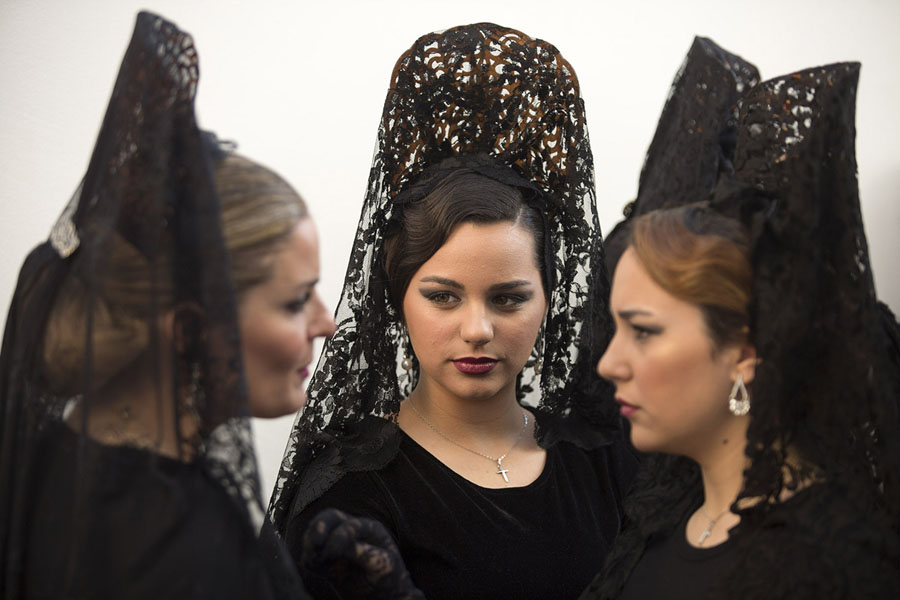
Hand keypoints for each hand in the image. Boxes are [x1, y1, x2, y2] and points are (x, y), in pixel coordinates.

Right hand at [301, 508, 424, 599]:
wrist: (384, 596)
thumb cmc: (389, 578)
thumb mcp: (383, 565)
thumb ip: (365, 554)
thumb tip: (343, 548)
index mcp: (370, 528)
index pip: (350, 525)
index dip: (339, 537)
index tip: (332, 553)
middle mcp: (353, 531)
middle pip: (330, 518)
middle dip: (318, 526)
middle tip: (313, 542)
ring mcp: (338, 545)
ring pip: (317, 533)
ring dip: (310, 544)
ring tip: (313, 561)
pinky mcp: (328, 561)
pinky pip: (311, 555)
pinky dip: (308, 559)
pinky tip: (313, 567)